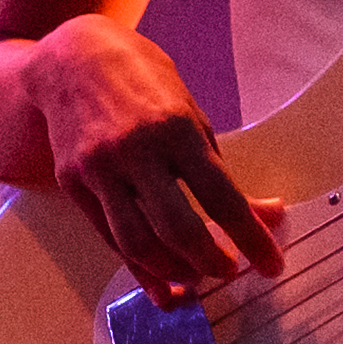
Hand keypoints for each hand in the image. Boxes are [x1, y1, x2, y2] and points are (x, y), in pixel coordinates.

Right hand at [19, 13, 275, 294]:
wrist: (70, 60)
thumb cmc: (140, 80)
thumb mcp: (189, 112)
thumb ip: (218, 166)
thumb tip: (264, 212)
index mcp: (174, 128)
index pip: (221, 196)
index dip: (251, 238)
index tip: (272, 264)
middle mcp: (134, 151)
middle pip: (177, 228)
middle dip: (211, 261)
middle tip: (231, 272)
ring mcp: (98, 170)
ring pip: (137, 243)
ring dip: (174, 271)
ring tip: (197, 278)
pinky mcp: (73, 184)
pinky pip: (109, 238)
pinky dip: (138, 268)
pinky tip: (161, 283)